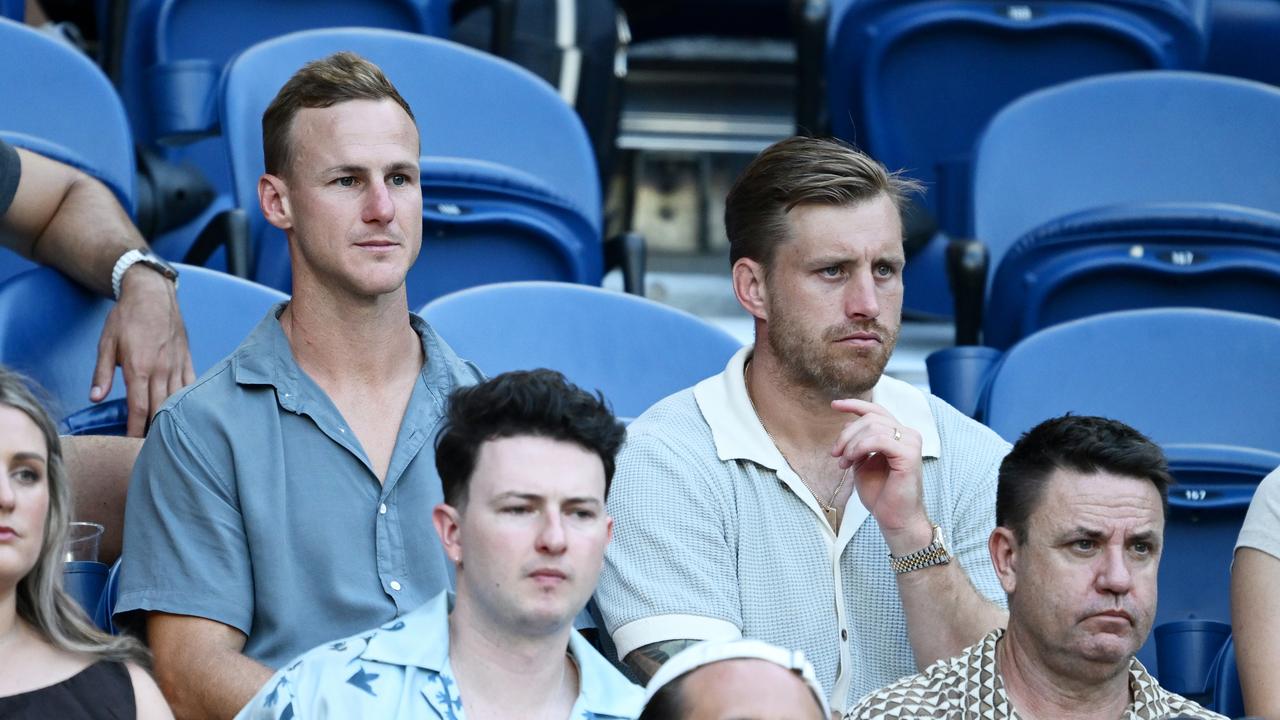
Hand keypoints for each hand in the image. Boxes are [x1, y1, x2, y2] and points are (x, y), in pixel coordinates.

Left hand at [90, 266, 194, 436]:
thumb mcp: (106, 343)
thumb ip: (101, 373)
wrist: (153, 294)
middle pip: (160, 409)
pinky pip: (190, 386)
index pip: (139, 408)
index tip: (131, 444)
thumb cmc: (127, 317)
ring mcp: (177, 365)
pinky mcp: (187, 359)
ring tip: (167, 436)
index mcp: (139, 367)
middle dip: (154, 430)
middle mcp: (162, 369)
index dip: (135, 429)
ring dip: (171, 419)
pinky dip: (187, 402)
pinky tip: (185, 413)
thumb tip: (95, 398)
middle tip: (149, 447)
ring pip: (177, 400)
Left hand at [830, 398, 931, 552]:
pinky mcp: (909, 455)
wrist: (895, 519)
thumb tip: (847, 425)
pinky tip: (852, 461)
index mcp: (898, 435)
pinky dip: (860, 448)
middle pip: (870, 418)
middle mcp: (908, 435)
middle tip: (835, 455)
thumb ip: (858, 444)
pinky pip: (879, 439)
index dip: (854, 404)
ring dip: (851, 444)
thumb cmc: (880, 494)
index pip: (876, 410)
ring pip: (872, 427)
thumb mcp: (863, 463)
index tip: (834, 405)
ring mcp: (911, 443)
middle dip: (846, 434)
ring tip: (843, 463)